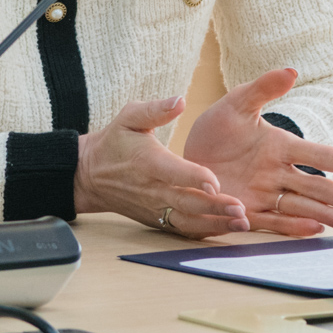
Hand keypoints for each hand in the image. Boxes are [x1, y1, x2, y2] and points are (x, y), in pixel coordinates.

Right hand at [75, 95, 251, 237]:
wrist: (90, 176)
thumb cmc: (114, 143)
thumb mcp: (129, 117)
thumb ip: (155, 110)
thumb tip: (179, 100)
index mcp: (147, 162)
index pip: (173, 172)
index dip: (194, 177)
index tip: (215, 181)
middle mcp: (153, 189)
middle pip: (186, 202)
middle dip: (214, 207)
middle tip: (240, 209)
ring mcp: (155, 209)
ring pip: (187, 221)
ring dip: (215, 225)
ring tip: (242, 224)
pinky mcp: (157, 221)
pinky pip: (182, 230)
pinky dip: (204, 232)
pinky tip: (227, 229)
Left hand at [182, 68, 332, 236]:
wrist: (184, 159)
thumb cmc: (215, 130)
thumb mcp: (236, 104)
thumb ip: (263, 89)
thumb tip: (290, 72)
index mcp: (280, 146)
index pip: (317, 155)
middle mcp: (278, 173)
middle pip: (319, 188)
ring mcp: (265, 194)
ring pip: (304, 207)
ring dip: (329, 215)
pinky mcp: (248, 211)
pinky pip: (274, 221)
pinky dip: (294, 226)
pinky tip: (316, 228)